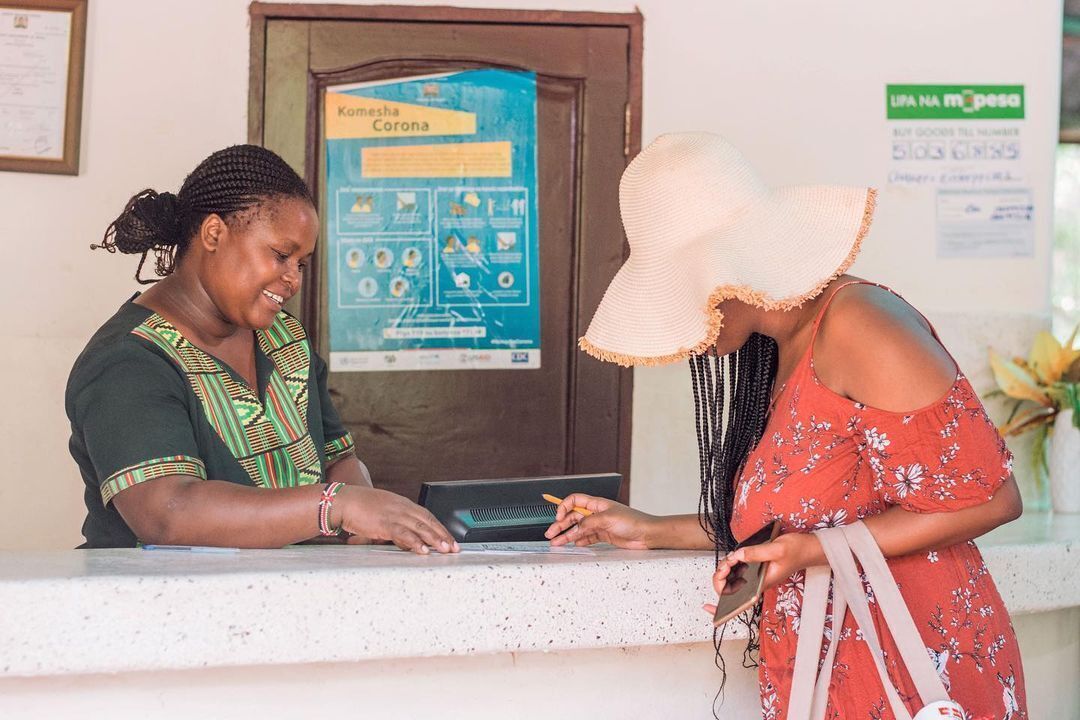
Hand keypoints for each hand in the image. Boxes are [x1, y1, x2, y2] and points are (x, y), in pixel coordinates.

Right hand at [334, 486, 458, 554]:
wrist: (342, 500)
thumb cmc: (358, 506)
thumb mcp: (382, 513)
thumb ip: (394, 525)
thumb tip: (404, 540)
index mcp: (402, 503)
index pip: (426, 515)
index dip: (439, 527)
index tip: (449, 537)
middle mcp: (402, 507)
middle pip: (428, 521)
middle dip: (443, 534)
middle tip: (454, 547)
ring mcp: (394, 514)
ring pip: (420, 527)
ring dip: (434, 539)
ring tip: (445, 549)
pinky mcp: (385, 523)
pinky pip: (404, 533)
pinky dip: (415, 542)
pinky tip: (423, 550)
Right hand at [543, 493, 656, 549]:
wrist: (647, 534)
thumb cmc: (632, 521)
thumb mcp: (607, 519)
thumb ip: (589, 523)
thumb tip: (575, 529)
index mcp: (597, 504)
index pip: (574, 500)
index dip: (564, 507)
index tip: (558, 517)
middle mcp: (596, 514)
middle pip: (573, 517)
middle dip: (560, 525)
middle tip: (550, 534)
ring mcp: (599, 525)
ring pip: (578, 529)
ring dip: (566, 535)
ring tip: (556, 543)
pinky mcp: (604, 536)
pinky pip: (587, 538)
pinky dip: (579, 541)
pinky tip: (573, 545)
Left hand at [702, 532, 822, 616]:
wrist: (809, 548)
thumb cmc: (797, 551)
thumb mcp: (777, 549)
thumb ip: (756, 553)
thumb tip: (737, 556)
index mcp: (762, 585)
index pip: (738, 602)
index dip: (720, 606)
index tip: (708, 606)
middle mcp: (757, 583)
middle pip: (730, 588)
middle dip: (721, 577)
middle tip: (728, 564)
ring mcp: (756, 576)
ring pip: (733, 577)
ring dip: (727, 568)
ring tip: (732, 559)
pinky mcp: (756, 568)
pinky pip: (739, 569)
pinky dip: (733, 563)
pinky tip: (734, 558)